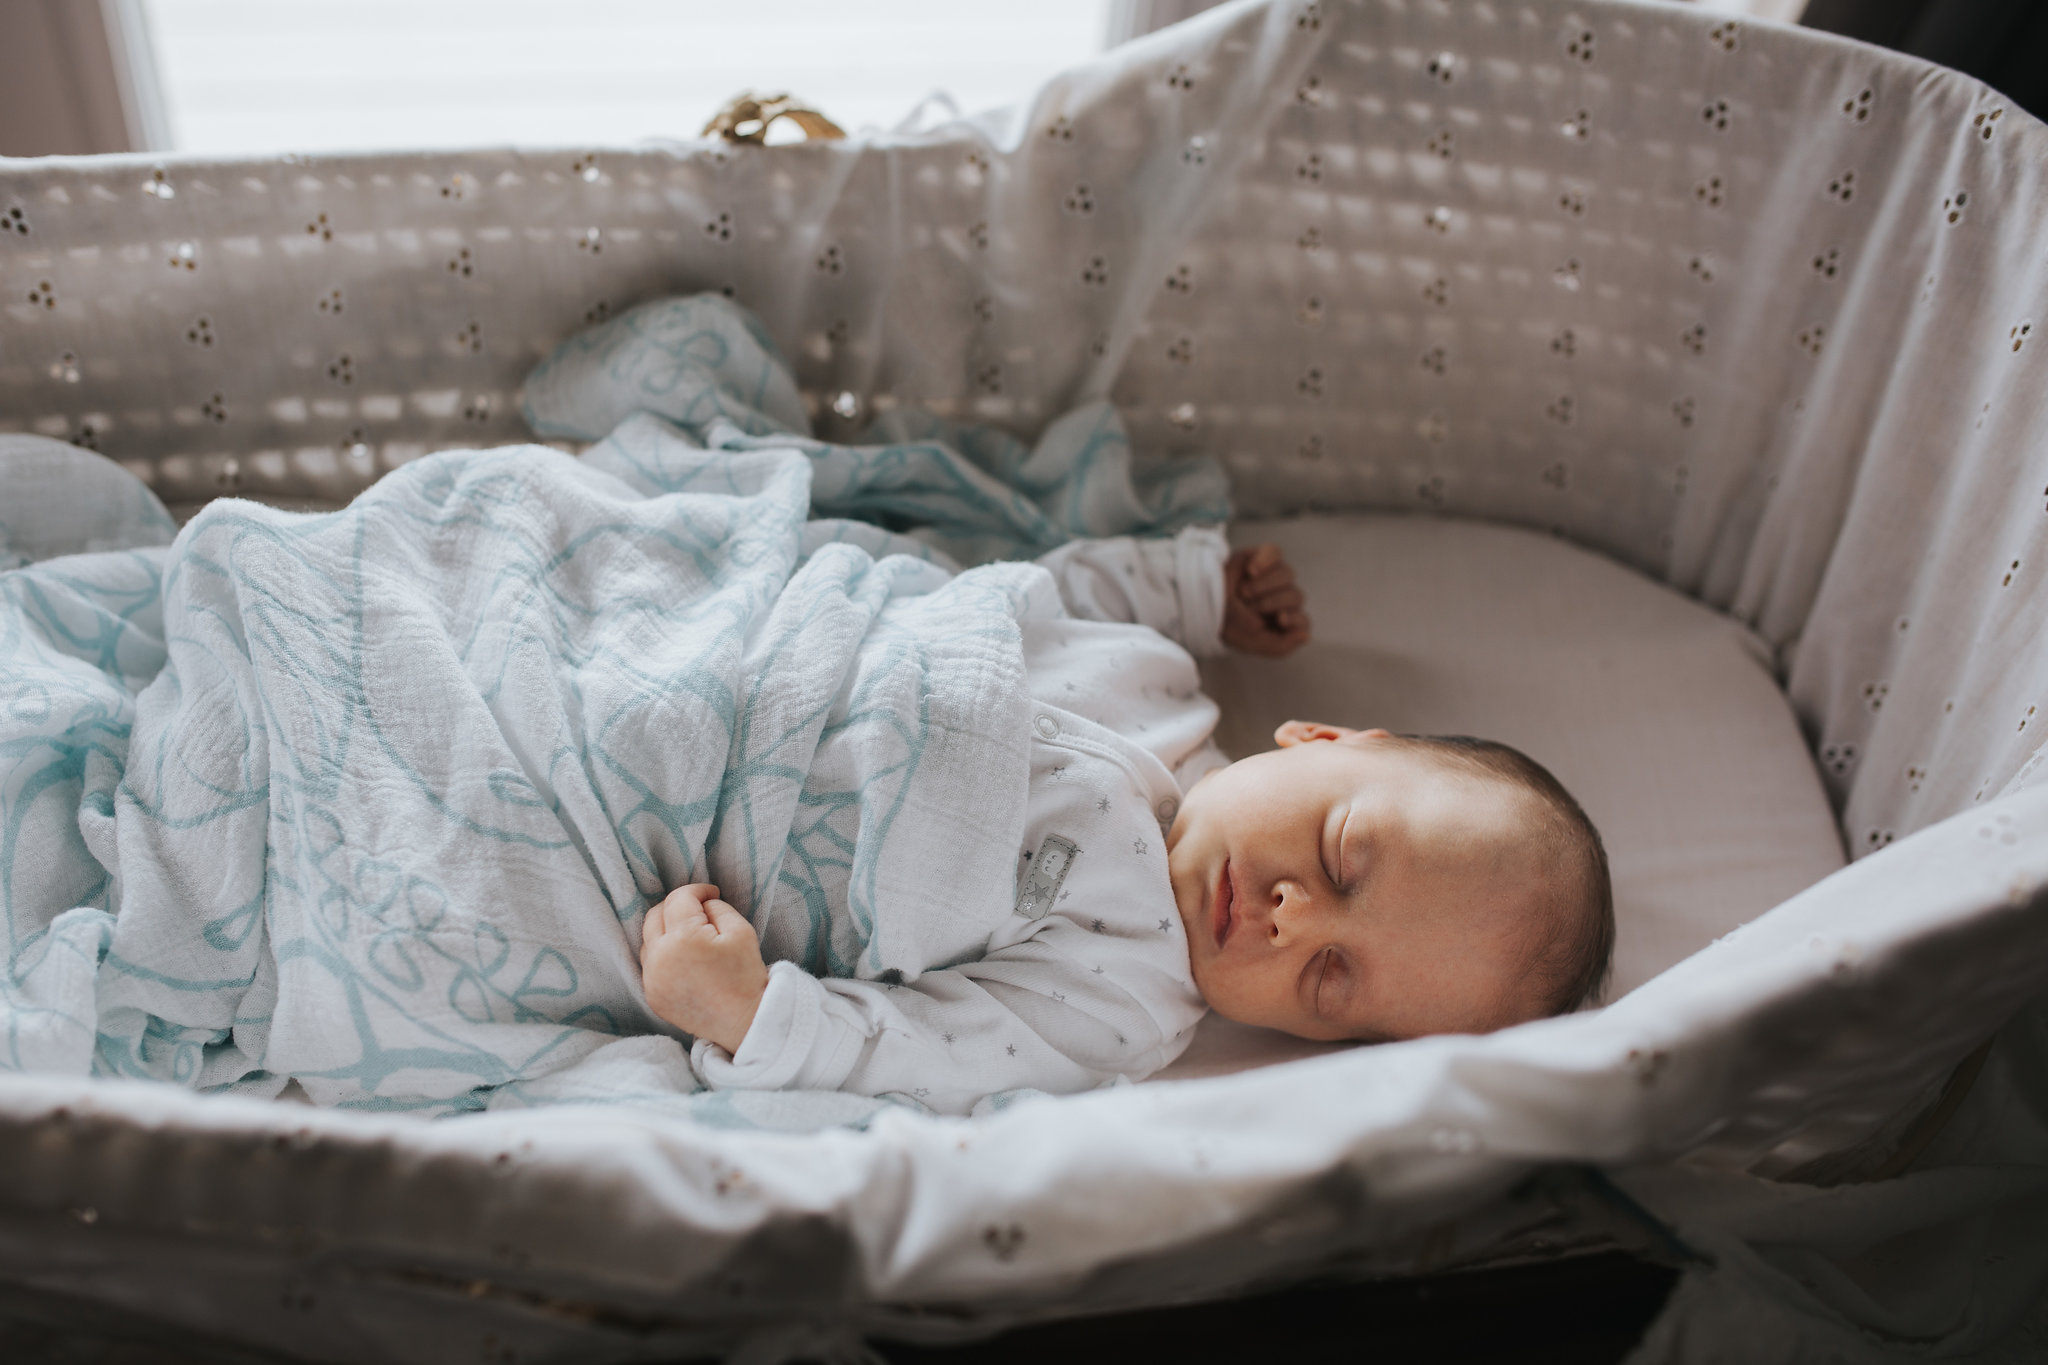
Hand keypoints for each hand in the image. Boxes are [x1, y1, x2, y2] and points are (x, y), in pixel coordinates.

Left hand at [639, 883, 767, 1053]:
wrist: (743, 1022)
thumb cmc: (745, 976)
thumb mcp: (740, 931)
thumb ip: (716, 908)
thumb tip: (701, 905)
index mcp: (683, 938)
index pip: (678, 899)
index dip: (697, 891)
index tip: (712, 894)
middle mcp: (659, 957)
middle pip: (654, 916)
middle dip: (675, 906)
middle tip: (698, 909)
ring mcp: (652, 979)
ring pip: (648, 940)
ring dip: (665, 930)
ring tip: (691, 936)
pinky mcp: (652, 996)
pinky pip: (650, 965)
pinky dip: (662, 955)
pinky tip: (684, 959)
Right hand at [1221, 544, 1310, 655]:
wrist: (1201, 604)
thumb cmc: (1227, 625)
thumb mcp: (1252, 643)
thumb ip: (1281, 646)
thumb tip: (1306, 636)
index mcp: (1281, 622)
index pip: (1303, 621)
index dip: (1295, 618)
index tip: (1281, 619)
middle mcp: (1280, 598)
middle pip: (1296, 595)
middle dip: (1272, 602)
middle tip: (1249, 605)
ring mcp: (1272, 576)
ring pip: (1287, 574)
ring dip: (1266, 584)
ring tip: (1244, 591)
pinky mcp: (1260, 557)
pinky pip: (1274, 552)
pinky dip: (1266, 560)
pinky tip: (1252, 570)